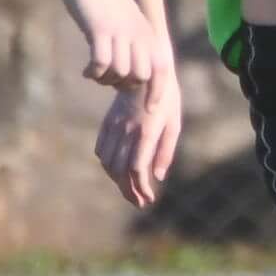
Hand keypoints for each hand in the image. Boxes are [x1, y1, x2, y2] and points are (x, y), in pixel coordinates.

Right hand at [54, 0, 160, 91]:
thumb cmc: (104, 0)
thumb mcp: (127, 21)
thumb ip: (134, 43)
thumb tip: (133, 72)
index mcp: (148, 34)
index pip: (161, 70)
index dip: (158, 92)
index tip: (151, 110)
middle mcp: (139, 35)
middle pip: (140, 77)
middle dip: (125, 86)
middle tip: (108, 81)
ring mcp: (121, 32)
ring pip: (120, 73)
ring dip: (106, 80)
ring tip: (95, 75)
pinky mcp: (100, 30)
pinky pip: (101, 63)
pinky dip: (94, 72)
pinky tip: (87, 71)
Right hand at [96, 65, 179, 209]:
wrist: (142, 73)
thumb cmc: (166, 99)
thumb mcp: (174, 123)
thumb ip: (165, 150)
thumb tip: (157, 176)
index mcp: (146, 132)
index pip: (136, 168)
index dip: (140, 187)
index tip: (149, 199)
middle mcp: (126, 132)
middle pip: (120, 170)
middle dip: (129, 191)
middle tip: (140, 202)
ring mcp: (113, 127)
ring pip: (108, 163)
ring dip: (118, 181)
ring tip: (132, 191)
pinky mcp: (106, 124)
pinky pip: (101, 150)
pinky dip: (108, 166)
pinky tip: (119, 173)